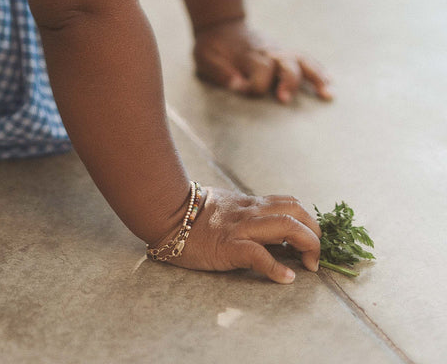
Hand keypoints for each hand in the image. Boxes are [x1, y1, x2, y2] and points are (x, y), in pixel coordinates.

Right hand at [164, 188, 321, 283]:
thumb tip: (267, 232)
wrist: (168, 213)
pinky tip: (286, 279)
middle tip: (314, 256)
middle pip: (296, 212)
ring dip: (306, 245)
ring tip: (310, 265)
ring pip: (285, 225)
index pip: (291, 203)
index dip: (309, 221)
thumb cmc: (194, 215)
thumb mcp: (227, 207)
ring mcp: (242, 227)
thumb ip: (247, 215)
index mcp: (251, 204)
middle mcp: (251, 212)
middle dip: (315, 233)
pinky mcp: (229, 245)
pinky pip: (258, 254)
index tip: (312, 241)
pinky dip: (277, 268)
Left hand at [193, 18, 332, 103]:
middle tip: (284, 100)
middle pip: (286, 63)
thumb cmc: (212, 48)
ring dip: (316, 76)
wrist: (221, 26)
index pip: (260, 69)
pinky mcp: (285, 53)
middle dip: (288, 81)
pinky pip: (306, 60)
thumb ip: (220, 72)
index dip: (254, 84)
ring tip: (328, 93)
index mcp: (248, 54)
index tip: (244, 90)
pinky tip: (330, 83)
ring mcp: (279, 51)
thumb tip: (237, 86)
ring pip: (302, 61)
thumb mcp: (205, 58)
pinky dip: (319, 70)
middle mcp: (268, 51)